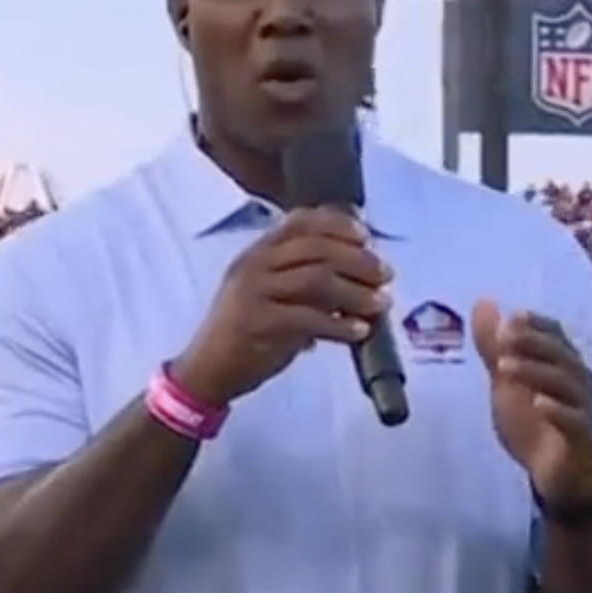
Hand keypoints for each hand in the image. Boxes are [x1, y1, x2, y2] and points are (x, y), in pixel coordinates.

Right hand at [169, 208, 390, 404]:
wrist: (206, 370)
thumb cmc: (244, 331)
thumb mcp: (267, 293)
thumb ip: (302, 278)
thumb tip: (356, 272)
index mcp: (257, 252)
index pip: (300, 221)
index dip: (338, 224)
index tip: (366, 235)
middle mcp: (254, 265)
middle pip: (316, 249)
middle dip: (358, 260)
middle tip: (385, 275)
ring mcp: (254, 293)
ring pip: (317, 279)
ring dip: (355, 292)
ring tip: (380, 304)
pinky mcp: (259, 324)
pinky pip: (309, 319)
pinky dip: (340, 325)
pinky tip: (359, 332)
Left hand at [470, 301, 591, 502]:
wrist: (555, 475)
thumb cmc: (534, 423)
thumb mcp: (506, 382)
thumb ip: (495, 346)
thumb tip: (483, 301)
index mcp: (564, 364)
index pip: (556, 334)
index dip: (535, 324)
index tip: (510, 318)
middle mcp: (581, 382)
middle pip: (562, 355)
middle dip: (533, 342)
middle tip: (503, 337)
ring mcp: (585, 410)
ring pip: (567, 385)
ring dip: (536, 371)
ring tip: (504, 368)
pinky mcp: (583, 440)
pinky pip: (575, 422)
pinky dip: (558, 411)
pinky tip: (538, 403)